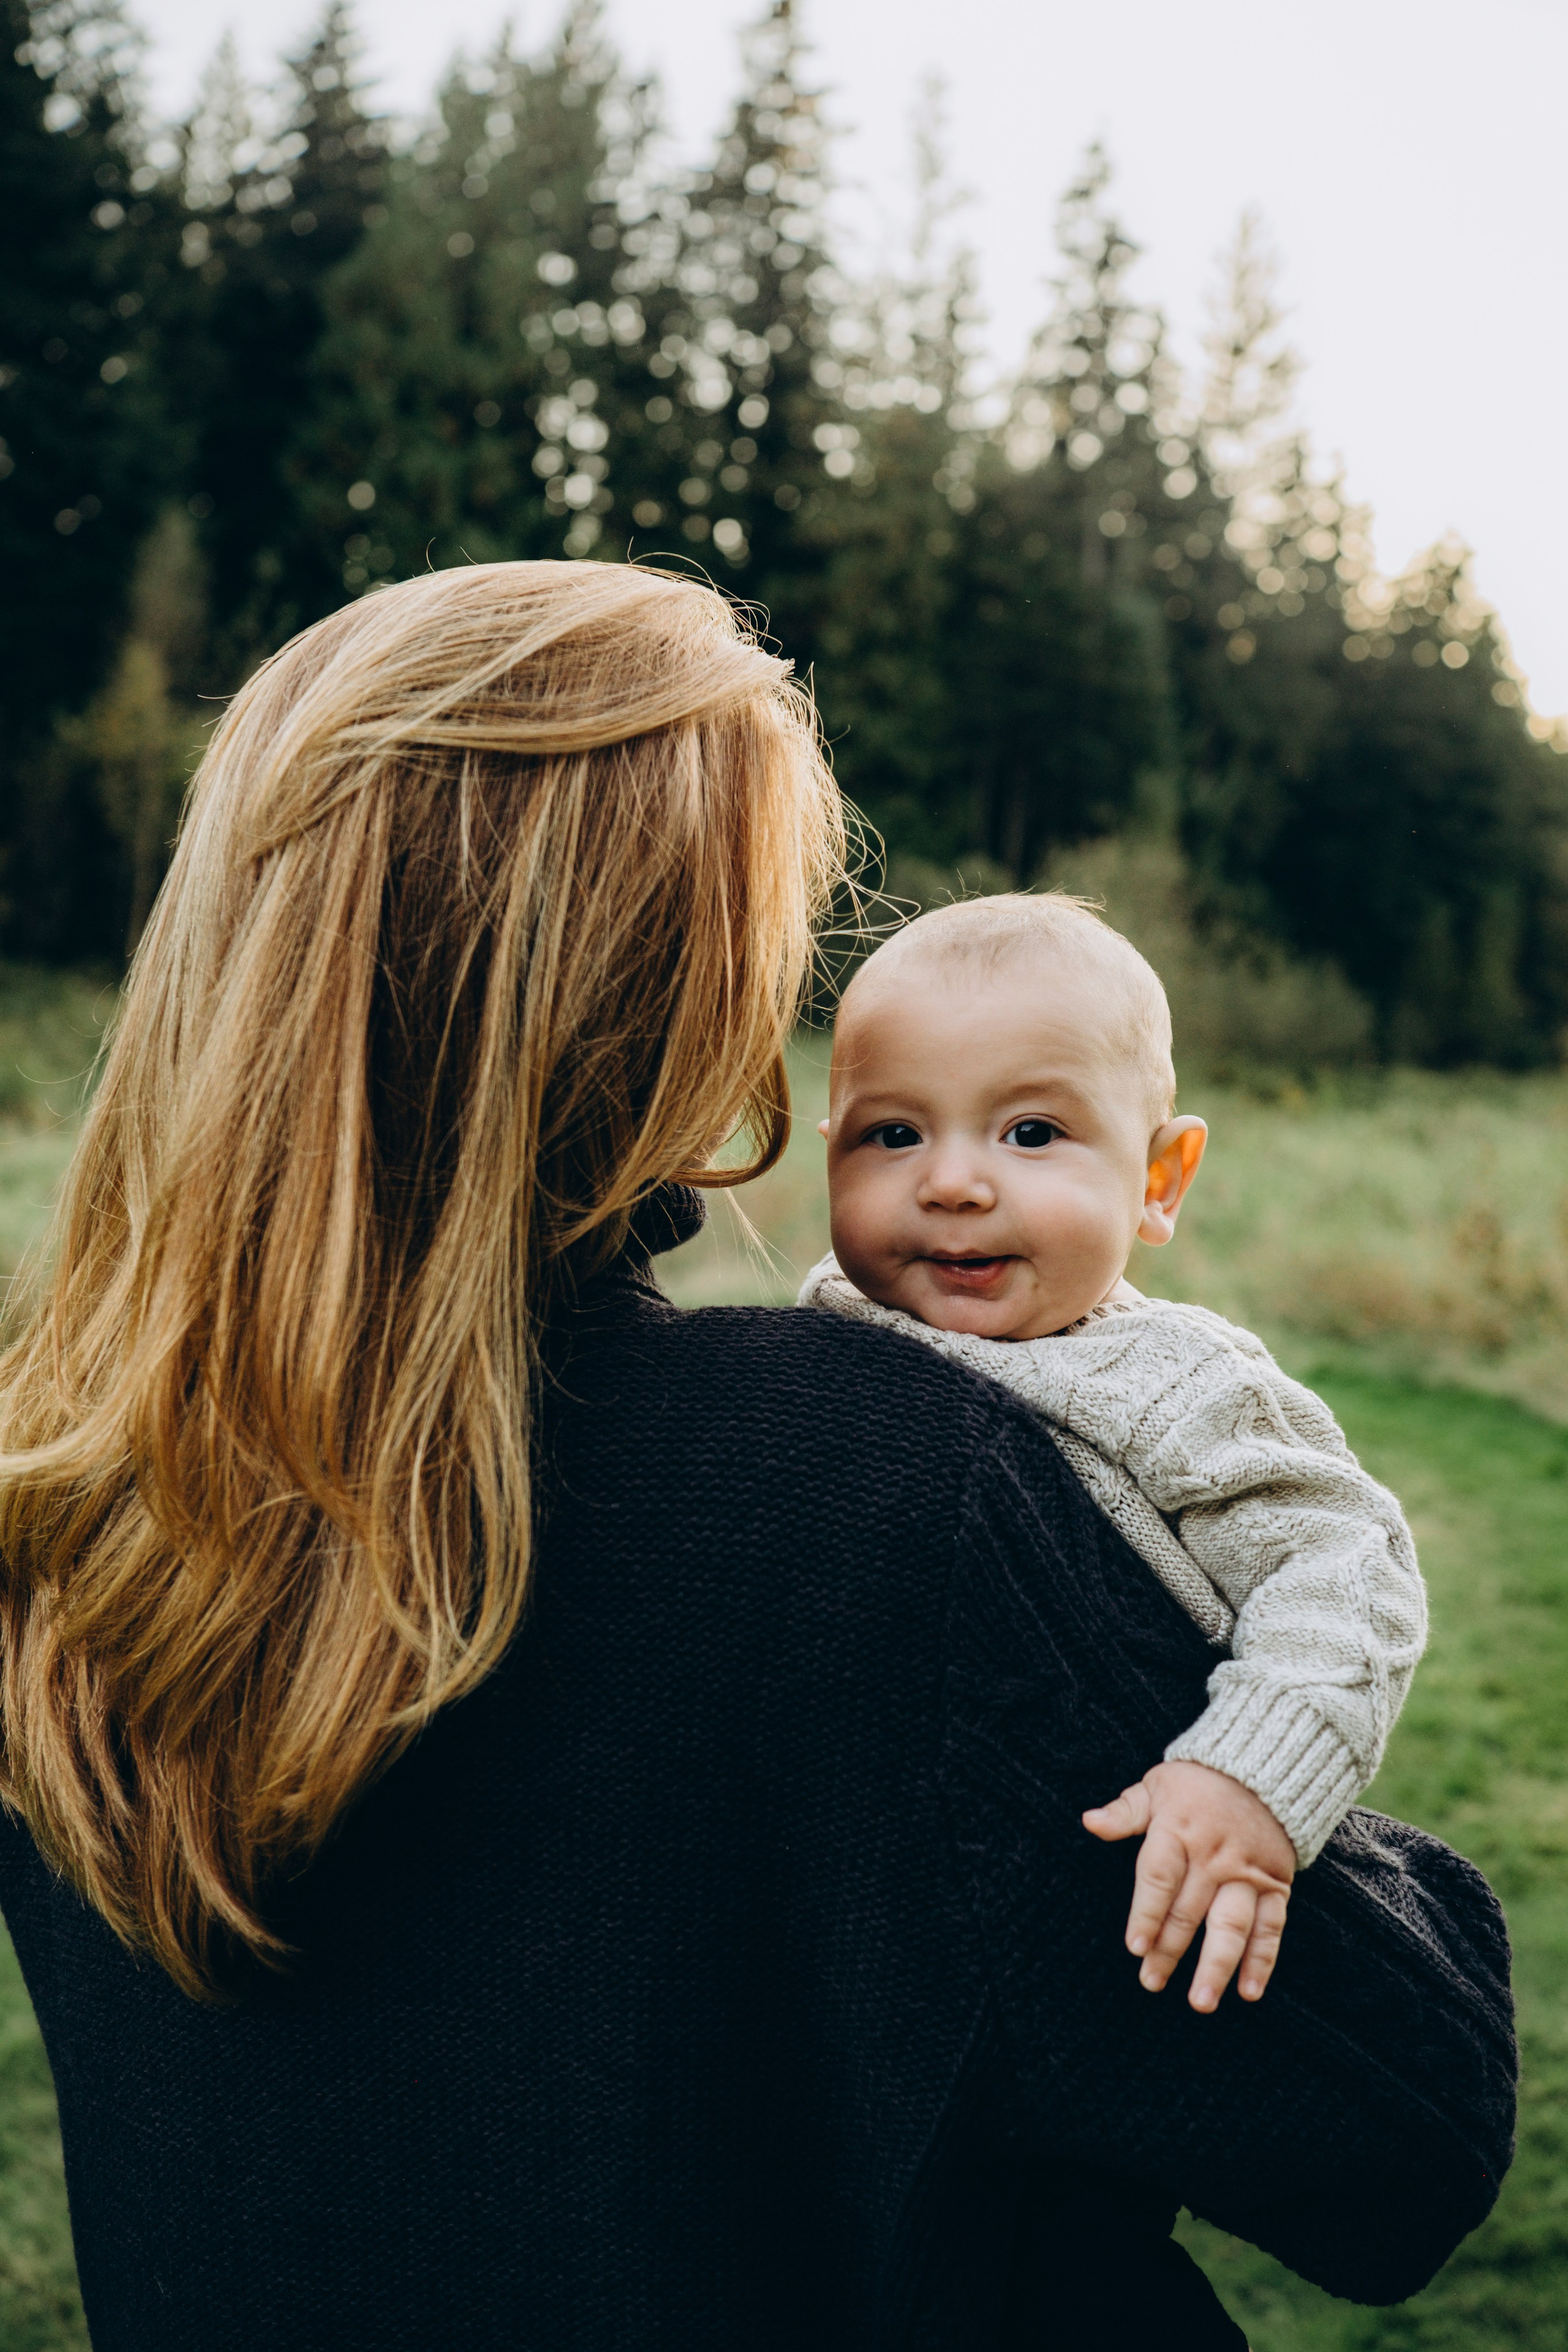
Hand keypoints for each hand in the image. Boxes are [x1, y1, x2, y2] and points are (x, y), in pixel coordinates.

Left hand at [1082, 1760, 1294, 2011]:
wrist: (1263, 1767)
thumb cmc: (1198, 1781)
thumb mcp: (1157, 1785)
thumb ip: (1125, 1811)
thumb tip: (1089, 1822)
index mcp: (1179, 1830)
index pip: (1159, 1878)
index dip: (1147, 1914)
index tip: (1135, 1947)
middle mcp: (1214, 1856)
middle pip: (1189, 1911)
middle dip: (1169, 1951)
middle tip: (1152, 1983)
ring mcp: (1247, 1873)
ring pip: (1231, 1925)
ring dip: (1216, 1966)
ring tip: (1200, 2001)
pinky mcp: (1275, 1883)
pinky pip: (1271, 1926)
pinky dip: (1262, 1960)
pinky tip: (1248, 1991)